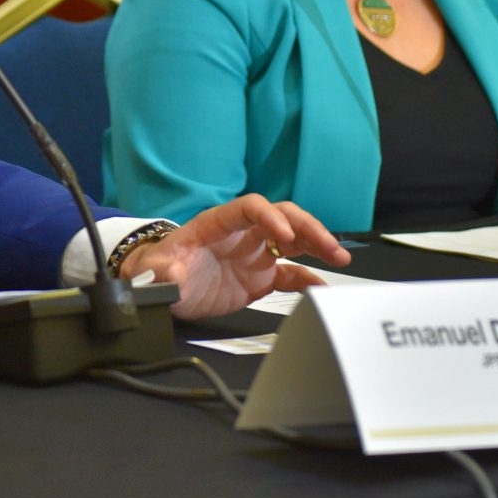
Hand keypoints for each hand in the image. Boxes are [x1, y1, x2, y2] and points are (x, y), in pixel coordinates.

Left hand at [118, 195, 350, 318]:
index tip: (285, 237)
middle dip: (308, 228)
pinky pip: (290, 274)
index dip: (269, 217)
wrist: (162, 288)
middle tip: (329, 246)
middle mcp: (243, 234)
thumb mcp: (157, 271)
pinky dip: (307, 279)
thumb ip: (164, 272)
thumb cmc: (158, 270)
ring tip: (340, 257)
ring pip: (294, 241)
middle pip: (282, 217)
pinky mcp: (261, 276)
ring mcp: (255, 253)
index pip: (250, 208)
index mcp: (219, 223)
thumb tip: (169, 273)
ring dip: (317, 245)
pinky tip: (322, 287)